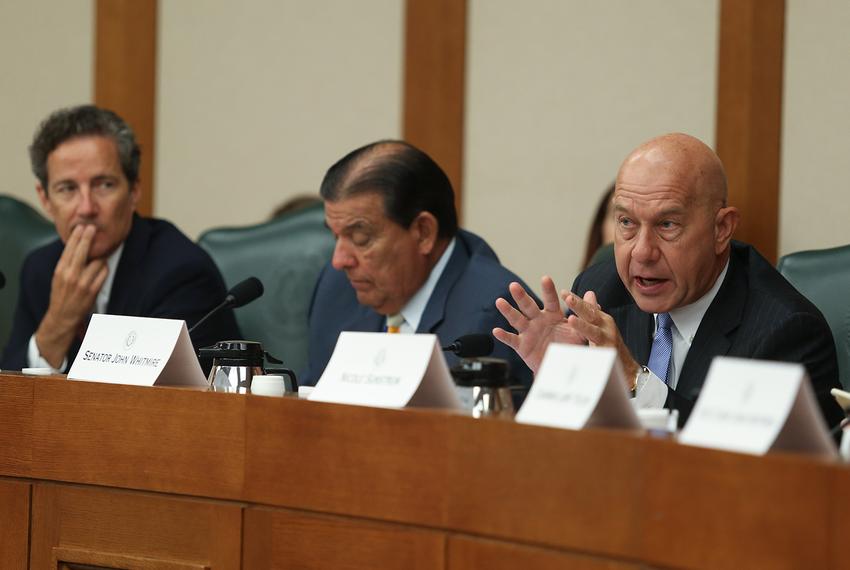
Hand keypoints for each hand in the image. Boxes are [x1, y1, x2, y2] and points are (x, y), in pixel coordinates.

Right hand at [35, 225, 107, 366]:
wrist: (63, 315)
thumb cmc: (61, 293)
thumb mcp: (58, 276)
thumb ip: (67, 262)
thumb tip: (76, 246)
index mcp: (60, 270)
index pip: (69, 249)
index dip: (77, 236)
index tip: (82, 226)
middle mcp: (71, 275)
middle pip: (82, 251)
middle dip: (88, 237)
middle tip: (93, 227)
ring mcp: (83, 282)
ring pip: (97, 261)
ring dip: (100, 257)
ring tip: (100, 253)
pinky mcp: (93, 290)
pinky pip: (103, 273)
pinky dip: (104, 268)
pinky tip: (102, 267)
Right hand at [493, 276, 583, 372]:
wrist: (560, 367)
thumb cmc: (568, 347)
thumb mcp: (579, 333)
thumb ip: (585, 318)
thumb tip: (598, 303)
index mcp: (552, 315)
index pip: (550, 300)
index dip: (548, 290)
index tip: (545, 278)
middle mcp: (538, 320)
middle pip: (528, 306)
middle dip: (521, 296)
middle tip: (514, 285)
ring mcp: (528, 332)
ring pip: (516, 319)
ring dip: (508, 311)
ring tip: (500, 301)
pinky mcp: (522, 345)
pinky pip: (512, 339)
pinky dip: (504, 336)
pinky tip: (496, 331)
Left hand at [563, 291, 640, 384]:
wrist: (627, 368)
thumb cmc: (610, 344)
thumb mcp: (601, 325)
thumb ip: (592, 311)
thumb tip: (588, 293)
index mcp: (602, 320)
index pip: (587, 307)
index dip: (576, 299)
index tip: (563, 292)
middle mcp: (606, 328)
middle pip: (591, 315)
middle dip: (580, 306)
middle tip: (568, 298)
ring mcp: (608, 342)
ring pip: (594, 332)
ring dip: (582, 325)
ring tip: (571, 319)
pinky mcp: (609, 357)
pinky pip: (598, 354)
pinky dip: (590, 351)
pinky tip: (579, 350)